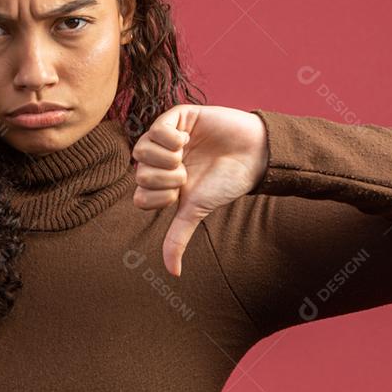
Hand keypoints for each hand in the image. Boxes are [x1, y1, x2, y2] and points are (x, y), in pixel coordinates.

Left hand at [131, 104, 268, 276]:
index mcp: (161, 182)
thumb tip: (173, 273)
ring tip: (186, 156)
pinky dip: (169, 138)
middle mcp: (160, 160)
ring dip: (165, 158)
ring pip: (141, 150)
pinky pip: (156, 127)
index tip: (181, 193)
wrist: (253, 156)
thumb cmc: (225, 183)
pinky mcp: (177, 117)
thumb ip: (178, 237)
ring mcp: (166, 137)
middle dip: (165, 178)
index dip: (159, 197)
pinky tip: (187, 140)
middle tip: (186, 173)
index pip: (139, 196)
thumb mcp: (196, 211)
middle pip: (138, 173)